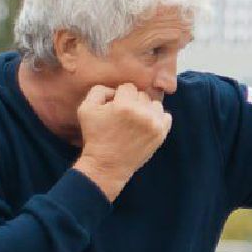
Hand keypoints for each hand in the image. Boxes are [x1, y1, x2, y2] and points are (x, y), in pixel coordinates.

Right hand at [72, 83, 172, 199]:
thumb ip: (100, 90)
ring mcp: (154, 124)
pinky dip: (156, 118)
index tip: (113, 108)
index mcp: (124, 106)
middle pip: (142, 94)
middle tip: (123, 117)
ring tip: (134, 121)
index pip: (127, 87)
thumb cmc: (95, 136)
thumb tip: (116, 89)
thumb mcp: (85, 108)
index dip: (119, 96)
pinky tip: (145, 125)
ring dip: (145, 109)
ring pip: (154, 104)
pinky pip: (165, 116)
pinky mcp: (161, 134)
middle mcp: (142, 113)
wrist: (107, 164)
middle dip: (132, 102)